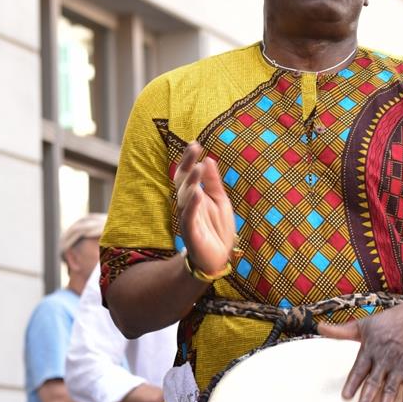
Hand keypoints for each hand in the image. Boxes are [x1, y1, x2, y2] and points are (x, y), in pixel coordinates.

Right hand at [174, 142, 236, 277]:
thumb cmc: (217, 229)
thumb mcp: (220, 201)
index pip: (187, 174)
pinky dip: (192, 206)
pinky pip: (189, 217)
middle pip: (182, 181)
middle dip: (187, 164)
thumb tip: (208, 159)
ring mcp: (188, 218)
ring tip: (197, 168)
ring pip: (185, 198)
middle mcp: (187, 205)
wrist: (218, 258)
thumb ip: (213, 182)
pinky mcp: (191, 233)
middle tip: (193, 147)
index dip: (189, 159)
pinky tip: (197, 194)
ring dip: (190, 182)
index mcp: (194, 196)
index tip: (195, 143)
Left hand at [318, 304, 402, 401]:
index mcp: (370, 350)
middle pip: (375, 382)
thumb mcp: (364, 324)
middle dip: (368, 397)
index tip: (345, 397)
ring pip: (392, 389)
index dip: (352, 383)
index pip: (359, 369)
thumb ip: (341, 331)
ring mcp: (401, 366)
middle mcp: (385, 360)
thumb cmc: (389, 321)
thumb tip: (319, 327)